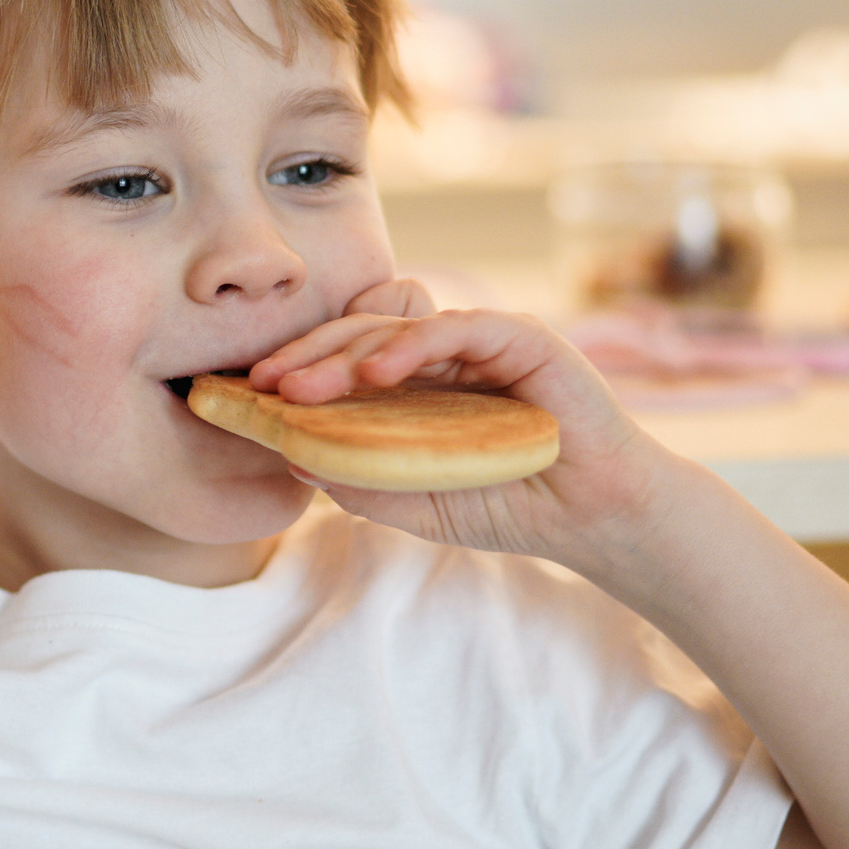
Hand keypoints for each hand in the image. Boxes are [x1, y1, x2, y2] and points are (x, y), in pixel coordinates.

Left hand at [244, 291, 672, 568]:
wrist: (596, 520)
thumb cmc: (514, 505)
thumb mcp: (422, 501)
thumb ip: (364, 481)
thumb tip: (293, 458)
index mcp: (423, 386)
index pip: (350, 362)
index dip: (302, 373)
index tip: (252, 397)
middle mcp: (448, 356)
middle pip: (363, 337)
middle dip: (308, 359)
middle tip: (262, 385)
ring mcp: (483, 343)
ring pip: (398, 328)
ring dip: (343, 355)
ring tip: (300, 387)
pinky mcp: (521, 339)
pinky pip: (456, 328)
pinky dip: (409, 345)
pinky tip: (371, 376)